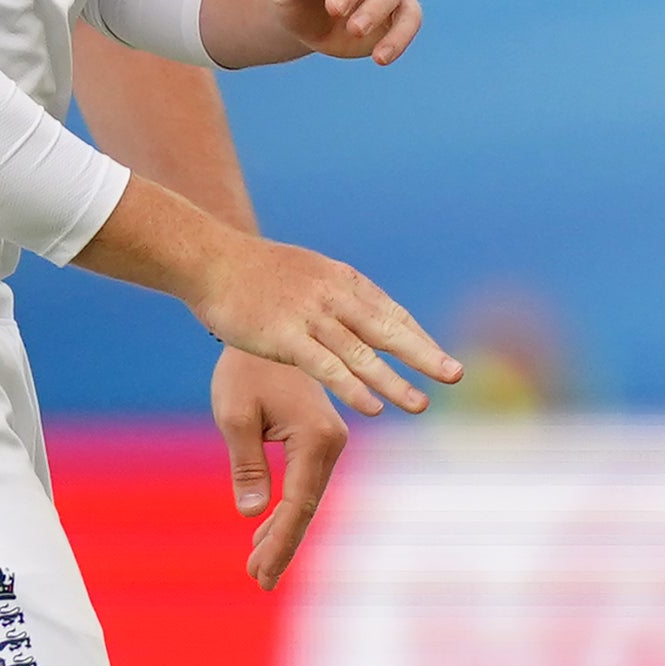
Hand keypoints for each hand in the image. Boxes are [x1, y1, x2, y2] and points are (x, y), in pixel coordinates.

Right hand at [183, 235, 461, 418]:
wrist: (209, 258)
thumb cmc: (254, 271)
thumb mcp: (306, 273)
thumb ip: (333, 293)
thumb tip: (356, 312)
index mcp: (342, 280)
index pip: (391, 312)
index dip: (418, 337)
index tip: (441, 358)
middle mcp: (334, 296)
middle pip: (388, 330)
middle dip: (424, 355)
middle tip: (454, 375)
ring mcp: (311, 315)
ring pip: (362, 353)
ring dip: (393, 381)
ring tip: (420, 405)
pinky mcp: (285, 336)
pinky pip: (326, 366)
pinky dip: (351, 388)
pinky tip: (372, 407)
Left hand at [212, 348, 349, 589]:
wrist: (263, 326)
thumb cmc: (244, 368)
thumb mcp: (235, 416)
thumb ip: (245, 466)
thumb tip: (249, 512)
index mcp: (317, 438)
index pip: (297, 506)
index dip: (277, 543)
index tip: (257, 573)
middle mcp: (333, 442)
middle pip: (307, 509)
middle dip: (281, 546)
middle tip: (256, 578)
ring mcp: (330, 441)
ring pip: (308, 499)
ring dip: (282, 531)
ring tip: (257, 565)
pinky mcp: (321, 437)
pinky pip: (306, 483)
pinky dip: (286, 509)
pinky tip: (265, 530)